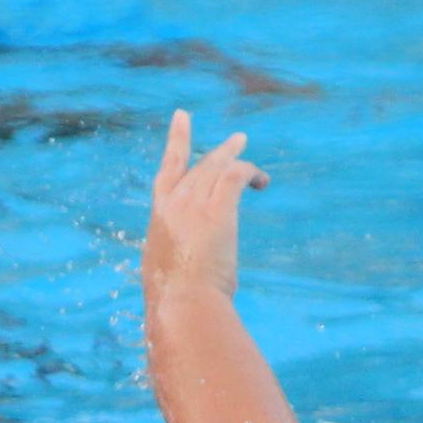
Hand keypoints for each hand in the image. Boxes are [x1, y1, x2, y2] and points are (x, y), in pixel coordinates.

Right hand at [143, 109, 265, 301]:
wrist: (181, 304)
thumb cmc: (175, 302)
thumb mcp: (167, 274)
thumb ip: (177, 261)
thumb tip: (183, 274)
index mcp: (160, 219)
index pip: (167, 172)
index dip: (176, 143)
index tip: (182, 118)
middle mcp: (174, 204)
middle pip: (198, 164)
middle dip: (219, 151)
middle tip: (238, 139)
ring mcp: (194, 204)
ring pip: (218, 166)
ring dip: (237, 158)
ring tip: (251, 155)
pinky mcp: (218, 209)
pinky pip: (237, 176)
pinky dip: (251, 174)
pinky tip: (262, 182)